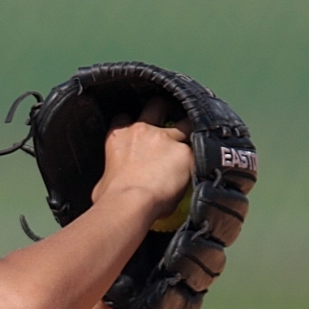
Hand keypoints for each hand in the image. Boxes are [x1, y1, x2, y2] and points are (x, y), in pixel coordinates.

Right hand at [92, 98, 192, 220]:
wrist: (129, 202)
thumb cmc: (110, 197)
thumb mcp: (102, 182)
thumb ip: (111, 175)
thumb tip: (111, 185)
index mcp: (118, 136)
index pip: (123, 117)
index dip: (131, 121)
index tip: (138, 129)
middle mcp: (142, 130)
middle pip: (156, 105)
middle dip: (164, 109)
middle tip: (171, 120)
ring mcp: (165, 138)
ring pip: (185, 122)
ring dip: (189, 129)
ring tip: (196, 138)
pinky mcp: (185, 152)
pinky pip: (198, 150)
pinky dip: (202, 156)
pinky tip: (206, 163)